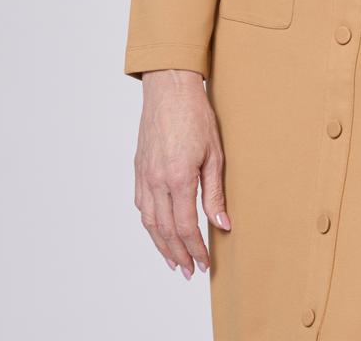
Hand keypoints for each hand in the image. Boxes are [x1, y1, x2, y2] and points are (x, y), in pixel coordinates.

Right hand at [133, 69, 229, 277]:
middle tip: (190, 271)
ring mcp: (144, 176)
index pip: (186, 226)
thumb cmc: (196, 116)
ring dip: (161, 245)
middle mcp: (157, 182)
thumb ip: (214, 193)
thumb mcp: (214, 154)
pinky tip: (159, 231)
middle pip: (165, 230)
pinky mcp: (139, 169)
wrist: (169, 89)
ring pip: (150, 222)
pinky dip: (150, 224)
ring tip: (174, 261)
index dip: (195, 249)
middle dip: (179, 254)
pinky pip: (142, 206)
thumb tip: (222, 224)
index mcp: (178, 178)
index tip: (205, 264)